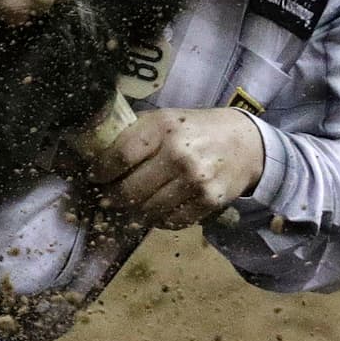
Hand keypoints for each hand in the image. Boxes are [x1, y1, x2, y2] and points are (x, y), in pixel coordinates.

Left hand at [89, 107, 265, 229]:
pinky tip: (157, 212)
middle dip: (113, 198)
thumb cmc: (196, 130)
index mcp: (163, 127)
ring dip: (134, 213)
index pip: (120, 156)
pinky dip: (160, 220)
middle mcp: (179, 153)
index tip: (94, 178)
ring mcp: (195, 180)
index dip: (101, 172)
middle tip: (107, 200)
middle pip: (130, 189)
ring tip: (130, 208)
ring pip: (148, 210)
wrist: (245, 142)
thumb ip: (135, 133)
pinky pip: (172, 221)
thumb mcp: (166, 119)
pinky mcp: (209, 201)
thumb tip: (96, 153)